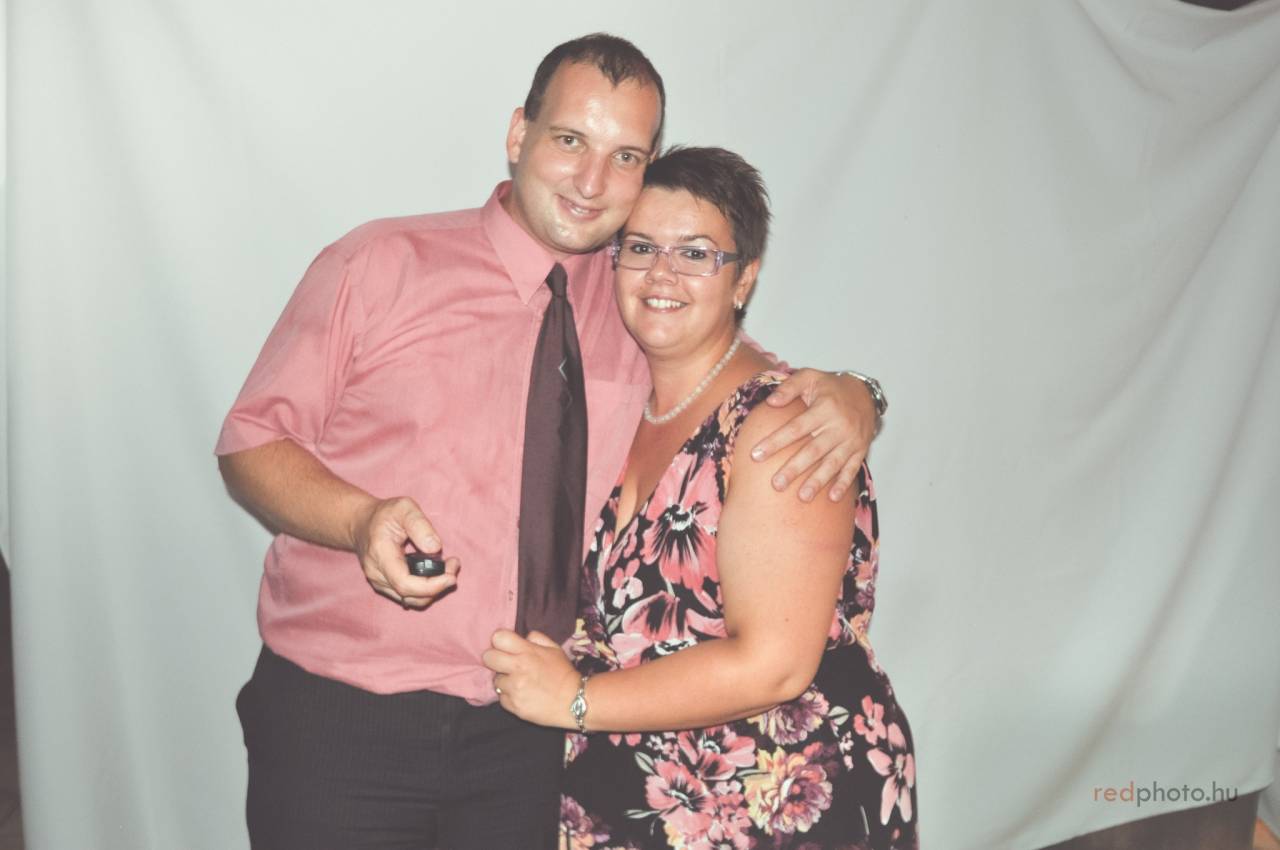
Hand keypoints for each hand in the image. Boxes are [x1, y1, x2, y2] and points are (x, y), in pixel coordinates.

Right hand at [351, 496, 459, 607]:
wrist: (360, 524)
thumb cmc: (383, 515)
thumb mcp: (404, 508)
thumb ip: (420, 525)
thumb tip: (435, 548)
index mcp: (380, 555)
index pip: (405, 584)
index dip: (432, 586)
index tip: (451, 575)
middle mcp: (377, 575)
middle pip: (411, 596)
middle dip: (439, 586)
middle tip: (454, 564)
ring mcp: (380, 583)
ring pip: (412, 600)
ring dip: (435, 589)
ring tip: (448, 567)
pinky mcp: (386, 586)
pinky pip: (409, 596)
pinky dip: (426, 588)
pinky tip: (437, 572)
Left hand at [483, 630, 579, 727]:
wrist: (574, 701)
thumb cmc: (564, 673)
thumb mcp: (555, 649)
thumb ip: (537, 638)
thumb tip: (523, 636)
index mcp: (527, 652)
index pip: (498, 638)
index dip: (500, 641)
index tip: (505, 647)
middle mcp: (518, 669)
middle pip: (488, 657)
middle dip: (495, 660)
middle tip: (505, 665)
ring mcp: (515, 689)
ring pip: (495, 681)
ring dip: (505, 681)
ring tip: (519, 683)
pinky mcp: (514, 706)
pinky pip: (502, 699)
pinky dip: (510, 697)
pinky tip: (522, 695)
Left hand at [751, 369, 877, 501]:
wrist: (865, 393)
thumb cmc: (831, 387)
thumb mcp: (810, 377)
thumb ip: (789, 387)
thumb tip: (770, 402)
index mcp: (824, 408)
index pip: (796, 428)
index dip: (776, 441)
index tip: (756, 455)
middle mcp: (839, 426)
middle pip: (813, 450)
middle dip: (794, 468)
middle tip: (776, 484)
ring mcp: (851, 440)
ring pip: (833, 463)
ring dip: (818, 481)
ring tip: (802, 497)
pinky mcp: (860, 450)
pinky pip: (852, 469)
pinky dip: (843, 484)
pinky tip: (832, 498)